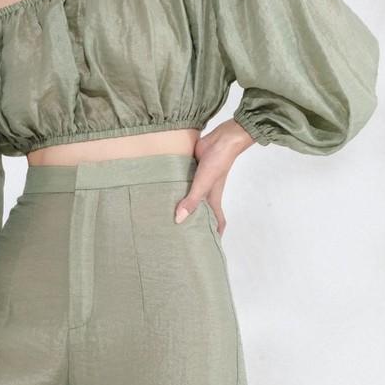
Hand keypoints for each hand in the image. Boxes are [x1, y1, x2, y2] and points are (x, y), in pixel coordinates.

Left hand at [173, 120, 253, 234]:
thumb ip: (192, 201)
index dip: (215, 234)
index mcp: (213, 199)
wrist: (221, 138)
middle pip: (200, 211)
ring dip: (181, 204)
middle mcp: (206, 192)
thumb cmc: (218, 161)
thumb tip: (179, 220)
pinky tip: (162, 191)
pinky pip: (183, 182)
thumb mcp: (203, 184)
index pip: (217, 221)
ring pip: (190, 197)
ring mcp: (198, 181)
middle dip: (193, 223)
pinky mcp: (191, 170)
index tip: (206, 246)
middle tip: (179, 233)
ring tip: (165, 215)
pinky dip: (175, 188)